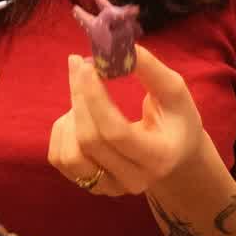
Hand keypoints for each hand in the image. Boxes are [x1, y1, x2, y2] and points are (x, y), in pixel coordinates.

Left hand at [48, 44, 207, 196]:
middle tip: (80, 64)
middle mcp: (133, 180)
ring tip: (86, 97)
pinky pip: (59, 158)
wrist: (174, 155)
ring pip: (70, 154)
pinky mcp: (89, 185)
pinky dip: (62, 131)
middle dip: (80, 97)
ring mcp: (109, 188)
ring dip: (71, 116)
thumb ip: (149, 69)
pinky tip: (80, 117)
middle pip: (90, 140)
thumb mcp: (174, 91)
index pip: (115, 132)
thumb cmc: (176, 118)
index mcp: (158, 157)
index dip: (95, 97)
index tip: (87, 66)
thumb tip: (114, 47)